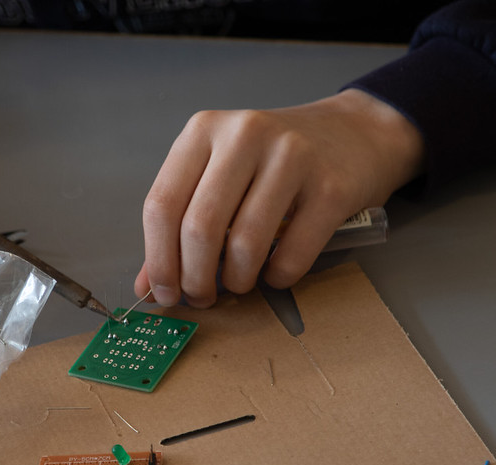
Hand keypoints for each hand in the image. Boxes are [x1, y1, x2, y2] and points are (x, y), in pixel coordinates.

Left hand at [135, 89, 424, 307]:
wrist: (353, 134)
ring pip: (244, 244)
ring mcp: (291, 156)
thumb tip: (148, 286)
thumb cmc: (272, 162)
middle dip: (194, 278)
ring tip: (238, 284)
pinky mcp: (331, 186)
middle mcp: (244, 135)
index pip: (161, 204)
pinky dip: (278, 277)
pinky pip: (292, 253)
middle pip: (199, 227)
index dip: (158, 259)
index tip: (163, 292)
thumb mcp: (218, 177)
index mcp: (203, 131)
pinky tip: (274, 273)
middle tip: (201, 297)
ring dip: (236, 281)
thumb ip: (179, 225)